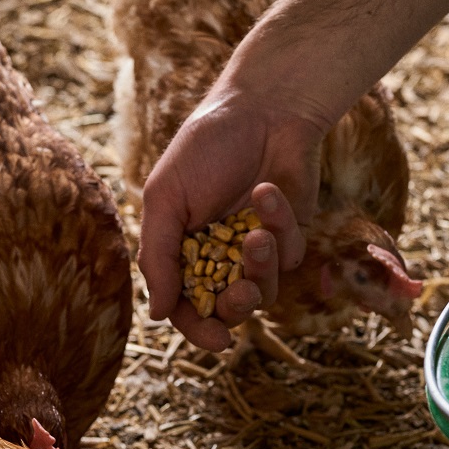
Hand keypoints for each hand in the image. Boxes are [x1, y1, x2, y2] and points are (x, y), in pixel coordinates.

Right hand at [137, 87, 323, 350]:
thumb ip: (159, 257)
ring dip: (260, 265)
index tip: (216, 339)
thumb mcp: (166, 198)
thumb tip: (157, 314)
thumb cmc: (204, 148)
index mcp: (181, 250)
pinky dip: (279, 224)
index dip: (198, 327)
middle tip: (240, 291)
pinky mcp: (291, 234)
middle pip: (228, 309)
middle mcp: (218, 256)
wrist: (262, 109)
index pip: (186, 304)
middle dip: (236, 305)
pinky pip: (291, 254)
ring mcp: (256, 248)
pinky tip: (267, 190)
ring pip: (265, 289)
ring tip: (256, 232)